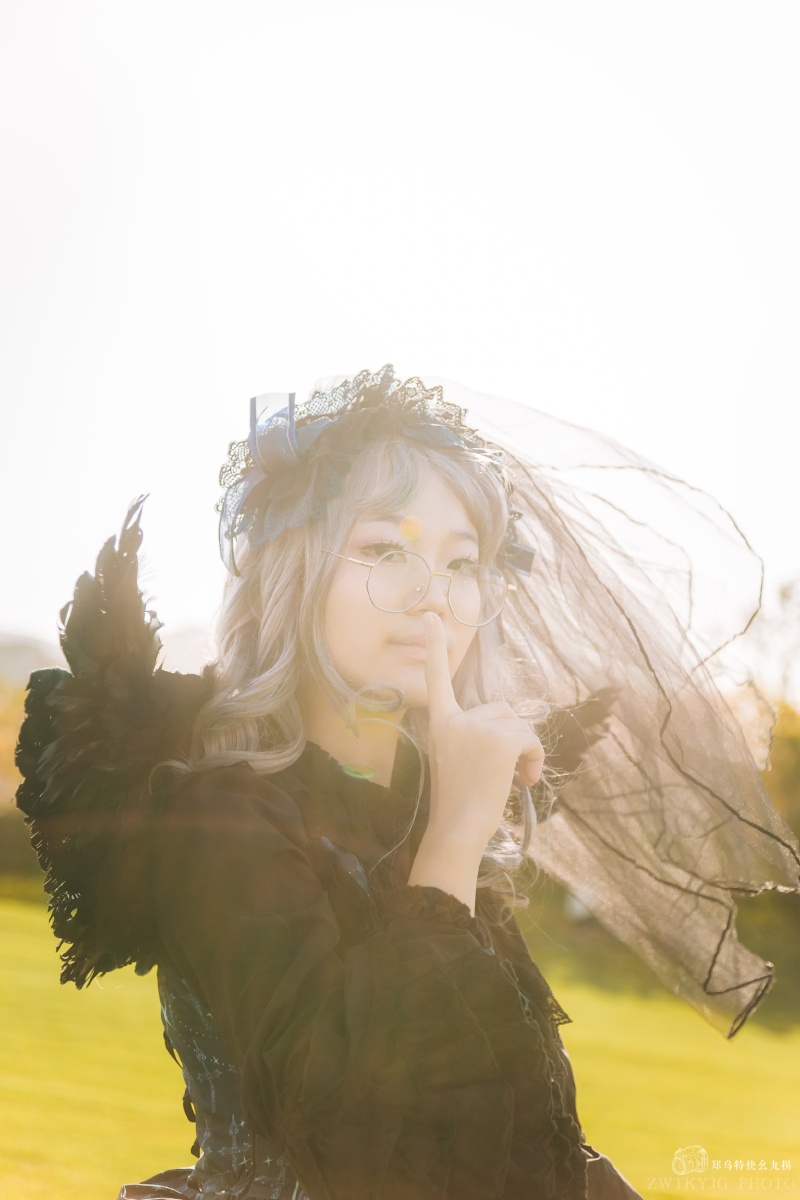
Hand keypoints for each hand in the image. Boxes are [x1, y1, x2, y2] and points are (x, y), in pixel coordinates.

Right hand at [421, 611, 543, 854]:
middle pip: (502, 709)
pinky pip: (531, 739)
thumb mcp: (455, 759)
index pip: (435, 678)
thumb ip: (472, 735)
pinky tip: (524, 780)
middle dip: (512, 736)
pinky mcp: (499, 740)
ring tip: (514, 778)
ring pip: (519, 725)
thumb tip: (514, 728)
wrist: (457, 829)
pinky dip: (534, 759)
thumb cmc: (459, 803)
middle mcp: (455, 719)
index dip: (432, 646)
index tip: (429, 616)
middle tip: (506, 770)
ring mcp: (477, 727)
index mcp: (440, 722)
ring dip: (525, 750)